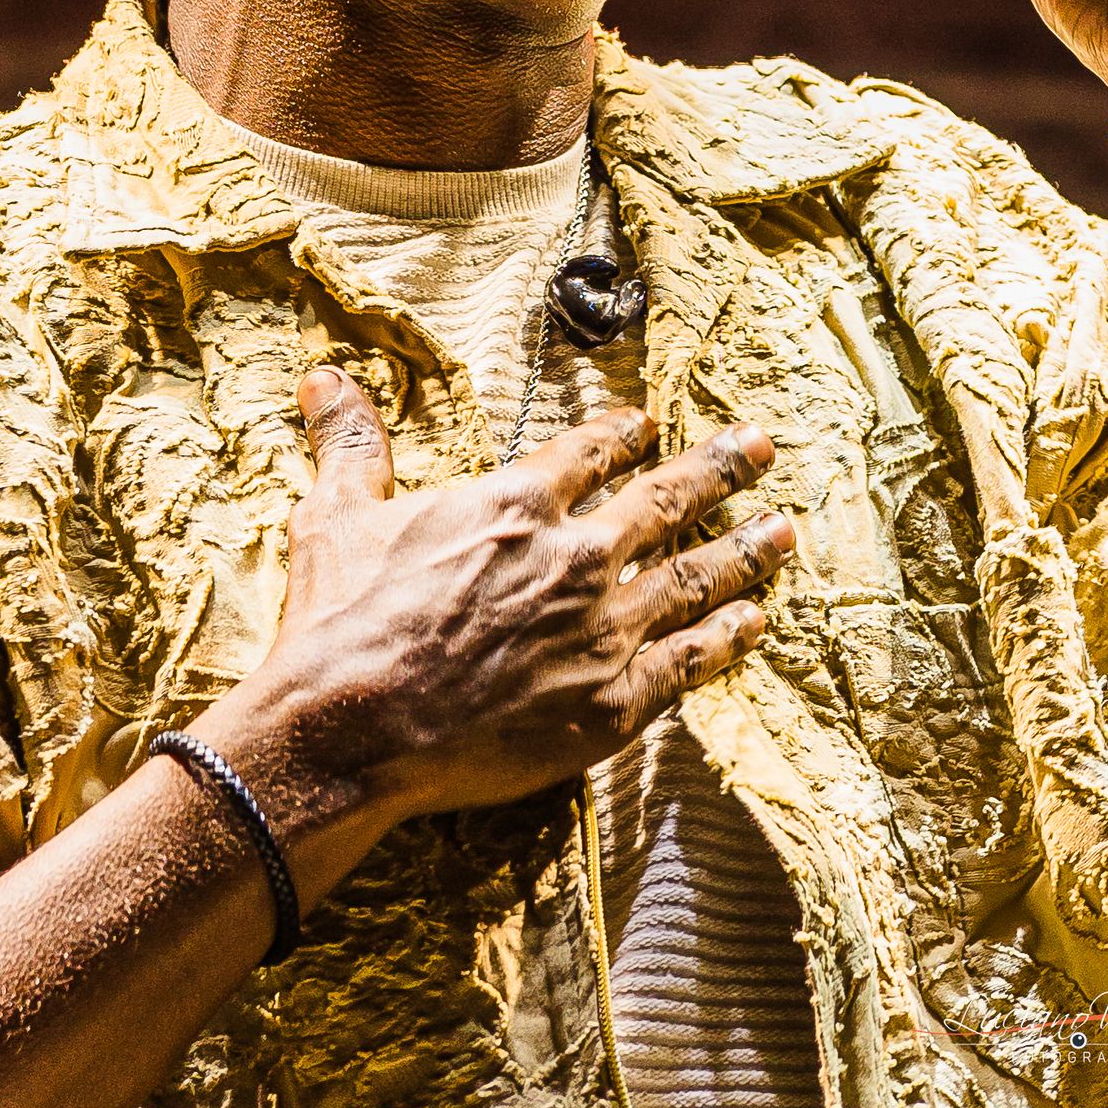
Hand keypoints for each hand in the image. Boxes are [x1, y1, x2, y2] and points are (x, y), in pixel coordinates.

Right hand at [225, 370, 790, 837]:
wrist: (351, 729)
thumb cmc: (340, 622)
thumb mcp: (337, 514)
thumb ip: (351, 443)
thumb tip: (324, 377)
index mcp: (518, 501)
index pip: (591, 452)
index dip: (624, 434)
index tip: (649, 423)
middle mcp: (575, 555)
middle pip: (667, 499)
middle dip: (720, 468)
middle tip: (763, 445)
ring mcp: (602, 630)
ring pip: (694, 576)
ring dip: (744, 550)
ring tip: (784, 530)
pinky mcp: (612, 703)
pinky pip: (689, 661)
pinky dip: (727, 637)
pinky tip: (755, 622)